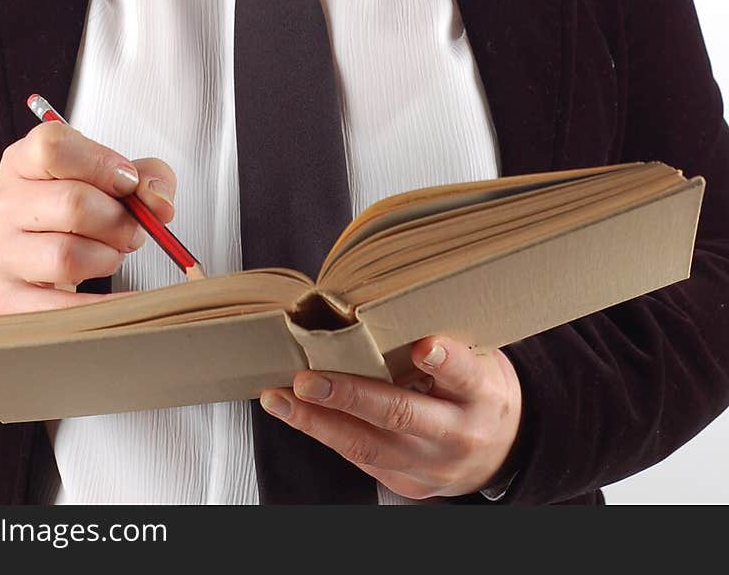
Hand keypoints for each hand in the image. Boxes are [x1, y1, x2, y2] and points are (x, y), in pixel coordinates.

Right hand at [0, 119, 177, 313]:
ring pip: (67, 257)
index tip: (127, 182)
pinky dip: (103, 307)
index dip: (102, 164)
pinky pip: (62, 309)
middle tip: (131, 230)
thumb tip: (160, 204)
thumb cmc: (68, 208)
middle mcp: (2, 203)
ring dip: (107, 258)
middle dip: (119, 221)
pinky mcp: (2, 298)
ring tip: (109, 254)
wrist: (23, 250)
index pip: (53, 148)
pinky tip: (123, 301)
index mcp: (22, 161)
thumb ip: (146, 177)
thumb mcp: (105, 177)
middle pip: (72, 204)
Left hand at [259, 334, 523, 499]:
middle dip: (350, 396)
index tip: (424, 346)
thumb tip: (383, 300)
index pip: (464, 374)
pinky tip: (295, 413)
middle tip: (308, 378)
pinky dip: (324, 432)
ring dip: (317, 421)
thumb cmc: (479, 388)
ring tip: (279, 398)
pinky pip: (361, 459)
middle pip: (401, 414)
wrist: (503, 450)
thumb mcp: (481, 357)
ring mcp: (431, 464)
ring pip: (368, 446)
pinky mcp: (407, 483)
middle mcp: (457, 432)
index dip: (445, 360)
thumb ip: (445, 336)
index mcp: (481, 392)